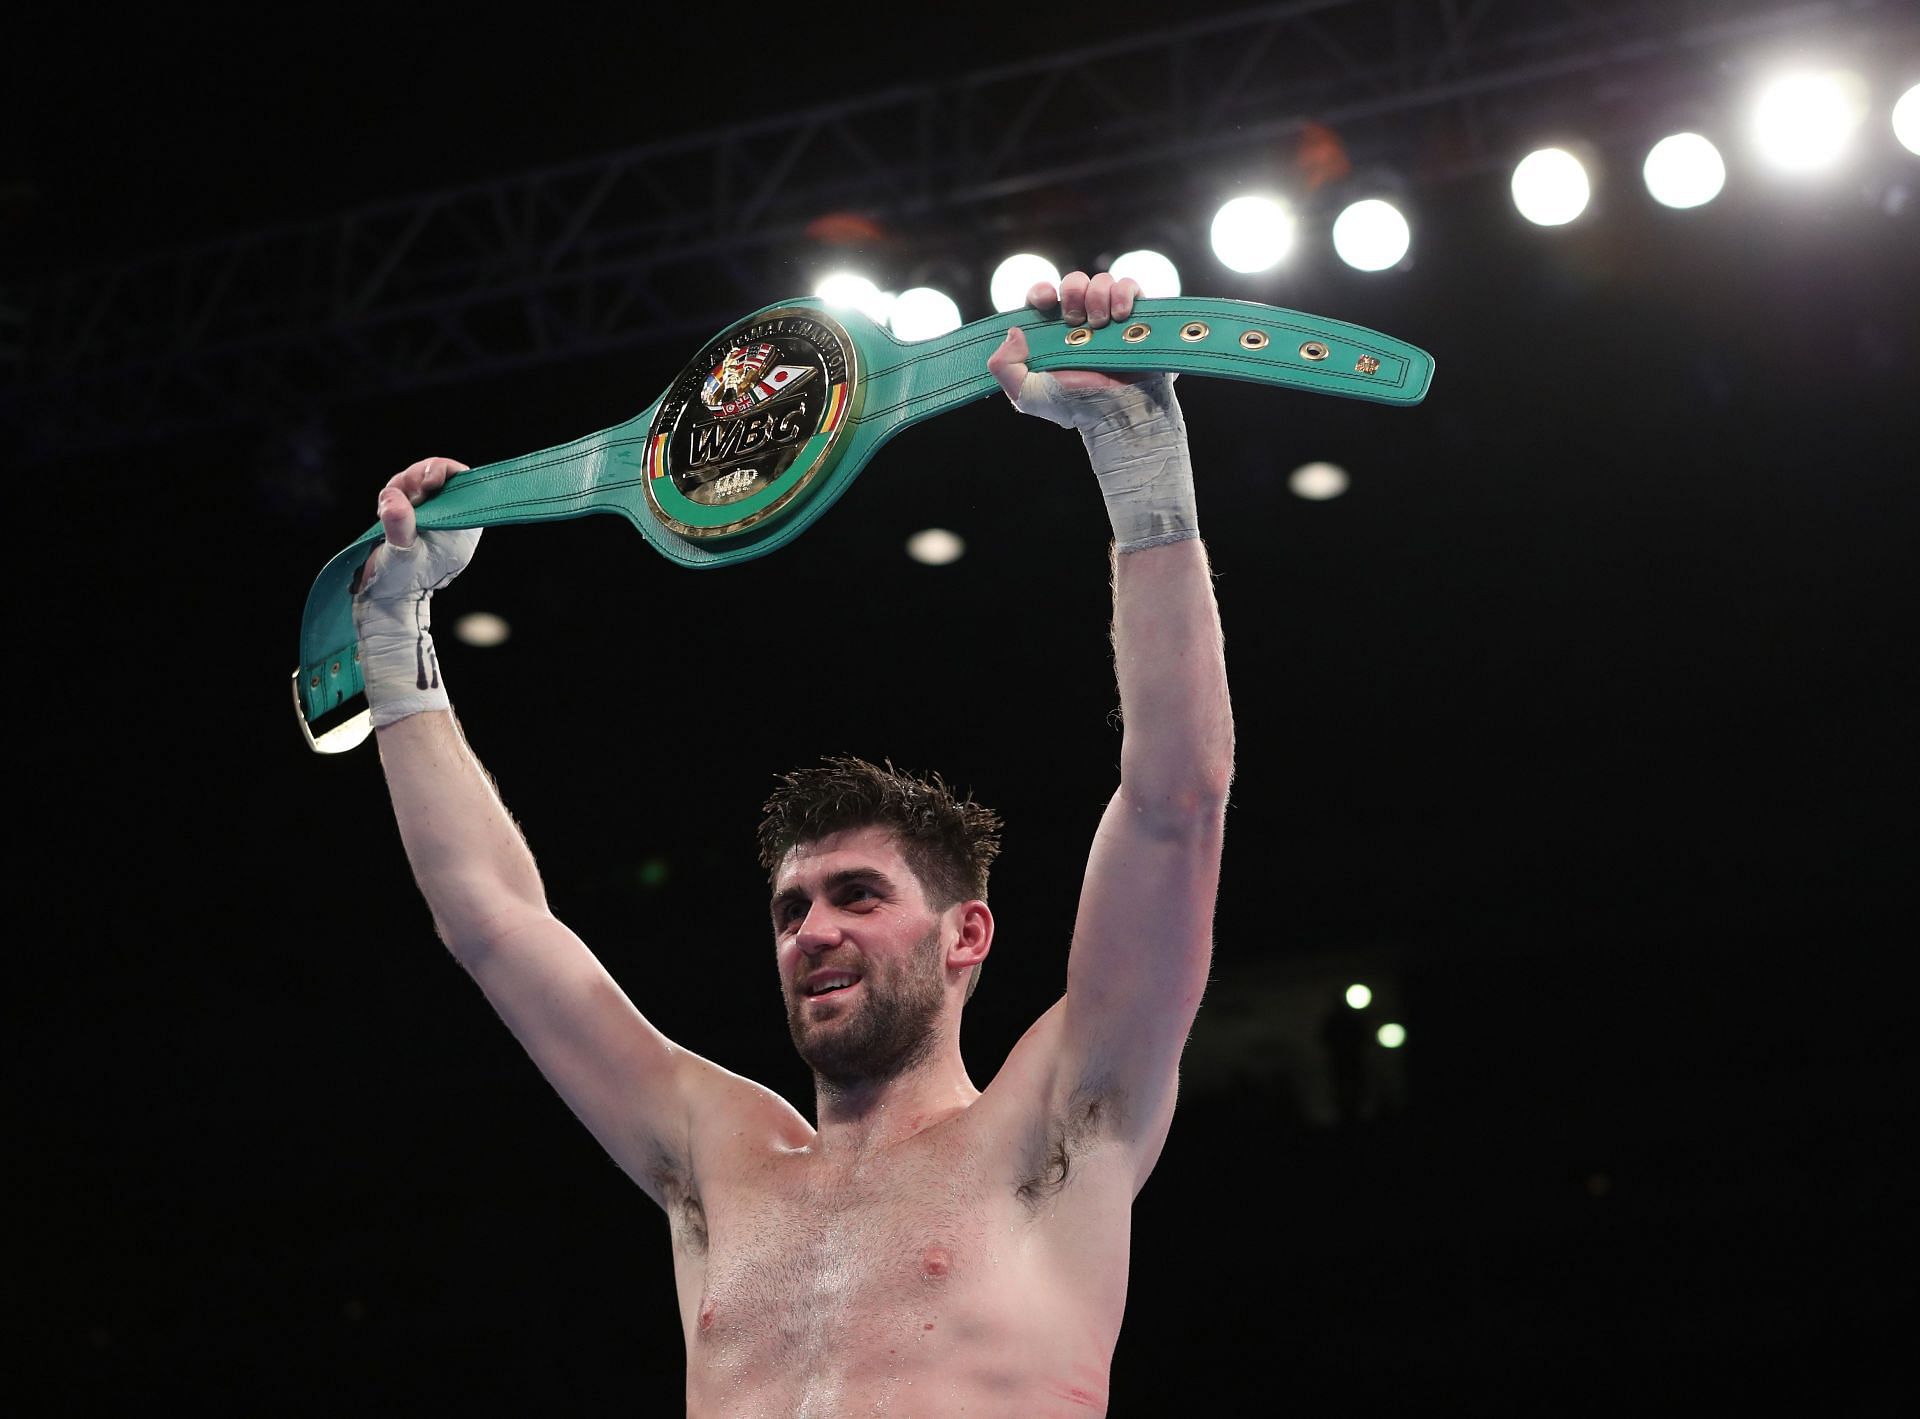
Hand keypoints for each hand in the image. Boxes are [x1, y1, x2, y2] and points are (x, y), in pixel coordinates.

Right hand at [356, 456, 471, 595]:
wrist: (383, 597)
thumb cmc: (401, 583)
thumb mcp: (402, 554)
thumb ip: (400, 525)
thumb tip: (393, 498)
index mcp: (460, 526)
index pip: (463, 482)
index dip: (443, 472)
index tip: (426, 483)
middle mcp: (447, 518)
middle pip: (438, 474)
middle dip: (416, 476)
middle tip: (404, 494)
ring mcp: (428, 515)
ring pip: (417, 480)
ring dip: (400, 486)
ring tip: (387, 509)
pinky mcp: (409, 515)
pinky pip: (402, 491)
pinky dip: (391, 495)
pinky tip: (383, 512)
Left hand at [987, 270, 1146, 399]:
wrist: (1116, 413)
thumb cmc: (1074, 405)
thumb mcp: (1027, 394)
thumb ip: (1004, 367)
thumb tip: (1013, 331)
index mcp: (1052, 333)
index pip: (1042, 297)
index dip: (1041, 290)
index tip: (1046, 300)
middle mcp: (1080, 322)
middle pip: (1073, 283)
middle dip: (1073, 294)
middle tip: (1076, 321)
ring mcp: (1108, 317)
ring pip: (1101, 281)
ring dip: (1098, 296)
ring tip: (1100, 324)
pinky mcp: (1135, 317)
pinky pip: (1129, 286)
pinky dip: (1124, 293)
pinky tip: (1120, 316)